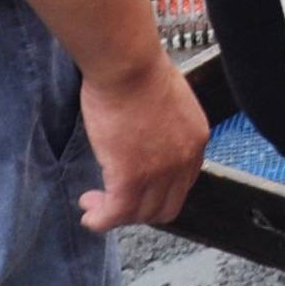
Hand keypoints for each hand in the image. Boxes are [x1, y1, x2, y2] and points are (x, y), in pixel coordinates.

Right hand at [76, 50, 208, 231]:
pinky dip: (102, 220)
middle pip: (164, 206)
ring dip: (116, 215)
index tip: (136, 188)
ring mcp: (159, 172)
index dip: (156, 191)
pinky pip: (116, 213)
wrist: (127, 65)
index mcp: (195, 139)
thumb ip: (163, 124)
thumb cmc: (138, 70)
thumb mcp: (166, 100)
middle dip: (138, 209)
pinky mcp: (130, 177)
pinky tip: (89, 215)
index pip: (182, 183)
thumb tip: (145, 134)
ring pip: (140, 214)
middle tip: (113, 201)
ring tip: (94, 204)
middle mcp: (183, 161)